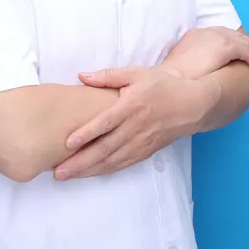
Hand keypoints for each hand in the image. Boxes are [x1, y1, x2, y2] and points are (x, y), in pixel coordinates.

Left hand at [53, 66, 211, 179]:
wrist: (190, 104)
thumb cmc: (160, 85)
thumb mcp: (135, 73)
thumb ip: (107, 76)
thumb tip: (81, 76)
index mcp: (132, 106)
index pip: (106, 122)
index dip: (87, 133)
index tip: (68, 142)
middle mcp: (136, 127)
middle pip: (106, 148)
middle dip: (81, 161)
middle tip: (59, 171)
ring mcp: (141, 143)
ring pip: (112, 161)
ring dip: (89, 170)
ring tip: (67, 175)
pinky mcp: (145, 152)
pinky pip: (122, 164)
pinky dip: (104, 171)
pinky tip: (89, 174)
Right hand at [161, 26, 248, 80]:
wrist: (170, 79)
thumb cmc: (171, 79)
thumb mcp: (181, 66)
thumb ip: (193, 63)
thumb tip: (200, 72)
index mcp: (195, 35)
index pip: (220, 34)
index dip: (234, 42)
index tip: (242, 50)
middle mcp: (206, 32)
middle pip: (234, 35)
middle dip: (248, 45)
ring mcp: (215, 37)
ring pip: (243, 43)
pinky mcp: (224, 46)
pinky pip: (246, 53)